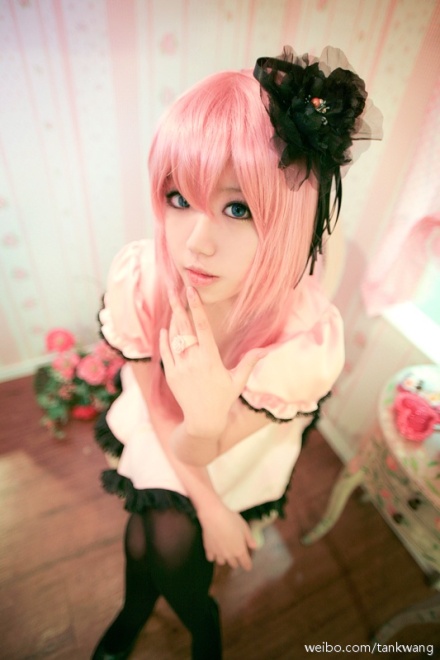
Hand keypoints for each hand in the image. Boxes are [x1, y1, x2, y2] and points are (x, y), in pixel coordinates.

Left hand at [160, 287, 262, 438]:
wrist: (202, 421)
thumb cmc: (223, 399)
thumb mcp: (238, 381)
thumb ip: (250, 362)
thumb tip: (266, 350)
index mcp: (210, 358)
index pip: (202, 326)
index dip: (196, 306)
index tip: (191, 291)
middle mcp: (193, 360)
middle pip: (183, 326)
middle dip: (177, 305)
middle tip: (173, 287)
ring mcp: (179, 367)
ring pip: (174, 337)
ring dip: (173, 319)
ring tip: (173, 303)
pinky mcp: (170, 375)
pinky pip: (165, 352)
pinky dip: (164, 339)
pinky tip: (166, 328)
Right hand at [198, 500, 256, 570]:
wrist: (214, 516)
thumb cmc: (231, 520)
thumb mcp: (244, 527)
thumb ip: (249, 539)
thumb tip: (254, 547)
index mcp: (240, 550)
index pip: (246, 564)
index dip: (247, 565)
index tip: (248, 565)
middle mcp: (229, 555)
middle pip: (234, 565)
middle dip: (236, 560)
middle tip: (235, 552)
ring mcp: (218, 553)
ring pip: (222, 562)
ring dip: (224, 558)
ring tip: (224, 550)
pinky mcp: (208, 550)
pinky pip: (211, 558)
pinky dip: (213, 555)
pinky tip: (214, 549)